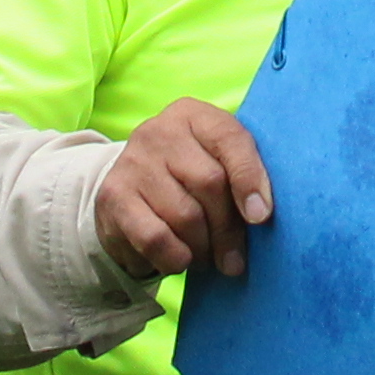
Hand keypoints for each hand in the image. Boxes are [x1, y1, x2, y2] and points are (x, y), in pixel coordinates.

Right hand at [95, 99, 273, 283]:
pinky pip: (155, 239)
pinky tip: (180, 259)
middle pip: (210, 183)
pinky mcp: (113, 197)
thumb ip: (242, 176)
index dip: (250, 178)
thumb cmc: (189, 178)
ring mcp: (132, 162)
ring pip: (185, 216)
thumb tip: (259, 214)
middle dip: (228, 230)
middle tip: (235, 259)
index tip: (261, 216)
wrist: (129, 190)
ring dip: (203, 248)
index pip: (230, 138)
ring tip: (207, 256)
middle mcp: (159, 131)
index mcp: (193, 115)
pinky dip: (175, 258)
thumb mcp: (218, 163)